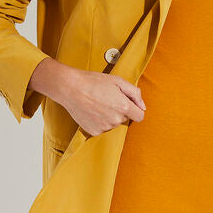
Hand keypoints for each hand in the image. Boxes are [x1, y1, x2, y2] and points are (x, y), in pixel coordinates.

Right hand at [31, 58, 145, 135]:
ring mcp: (104, 127)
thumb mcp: (117, 81)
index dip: (136, 110)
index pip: (139, 117)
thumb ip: (134, 93)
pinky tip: (92, 111)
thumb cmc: (93, 82)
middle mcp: (115, 120)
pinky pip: (102, 128)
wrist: (70, 88)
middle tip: (107, 98)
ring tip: (98, 103)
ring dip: (109, 116)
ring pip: (113, 124)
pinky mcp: (94, 131)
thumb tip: (143, 106)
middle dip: (120, 110)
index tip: (129, 105)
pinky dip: (99, 121)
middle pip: (125, 119)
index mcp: (123, 107)